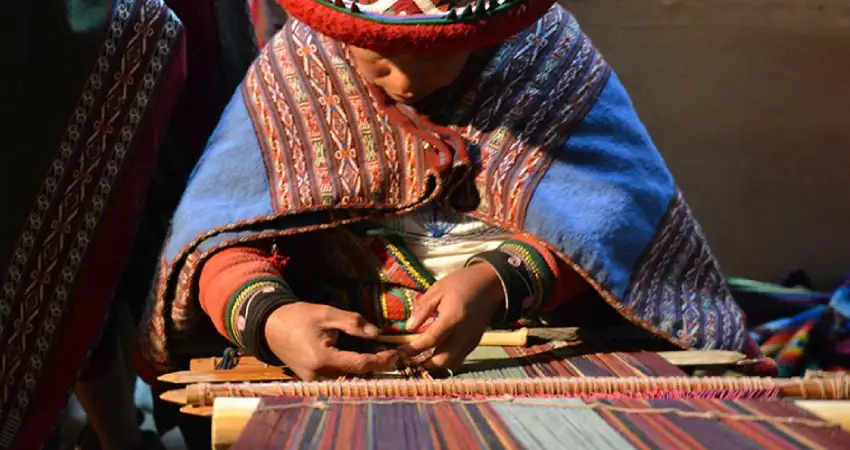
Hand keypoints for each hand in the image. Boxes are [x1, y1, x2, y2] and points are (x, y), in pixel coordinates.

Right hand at [264, 302, 397, 379]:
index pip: (359, 365)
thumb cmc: (298, 316)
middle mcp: (318, 376)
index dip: (380, 360)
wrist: (270, 326)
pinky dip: (351, 369)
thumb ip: (354, 323)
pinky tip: (362, 358)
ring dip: (364, 368)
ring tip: (381, 355)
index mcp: (322, 359)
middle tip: (392, 354)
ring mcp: (313, 381)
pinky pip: (337, 377)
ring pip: (347, 378)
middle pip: (356, 375)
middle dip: (375, 366)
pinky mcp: (311, 380)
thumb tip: (377, 333)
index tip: (396, 354)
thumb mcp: (328, 313)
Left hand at [401, 263, 503, 370]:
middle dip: (422, 365)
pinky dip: (446, 362)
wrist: (490, 283)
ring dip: (434, 367)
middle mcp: (463, 333)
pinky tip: (435, 356)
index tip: (400, 352)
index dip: (413, 349)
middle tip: (408, 362)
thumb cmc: (461, 283)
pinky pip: (459, 359)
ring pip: (451, 365)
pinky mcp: (475, 342)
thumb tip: (408, 328)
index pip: (430, 340)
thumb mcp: (437, 289)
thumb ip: (422, 309)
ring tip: (420, 362)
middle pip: (441, 360)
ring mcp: (471, 340)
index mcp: (452, 318)